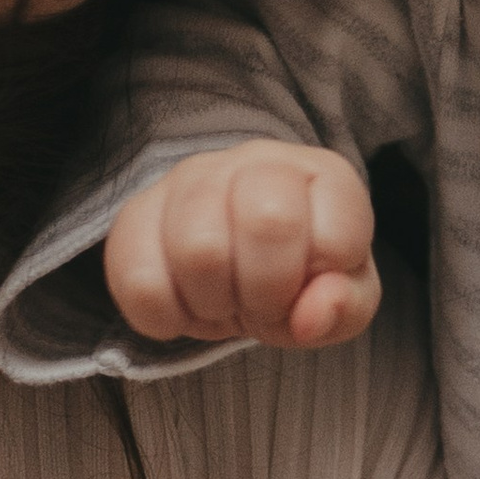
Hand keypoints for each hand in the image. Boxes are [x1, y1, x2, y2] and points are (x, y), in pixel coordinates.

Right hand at [102, 139, 380, 349]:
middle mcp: (258, 161)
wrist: (235, 263)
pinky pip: (138, 279)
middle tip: (262, 303)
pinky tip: (184, 306)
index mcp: (325, 177)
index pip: (335, 236)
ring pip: (198, 249)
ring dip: (215, 304)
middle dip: (268, 291)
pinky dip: (166, 317)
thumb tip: (312, 315)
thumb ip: (344, 307)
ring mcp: (191, 178)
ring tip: (223, 302)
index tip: (308, 290)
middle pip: (267, 223)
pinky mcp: (135, 212)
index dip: (322, 288)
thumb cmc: (299, 278)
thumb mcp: (343, 302)